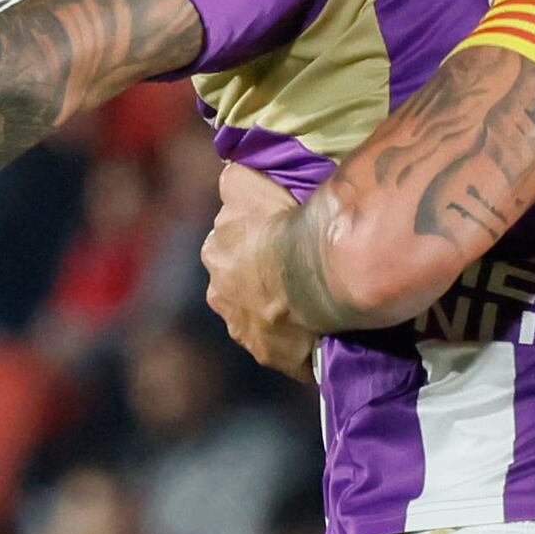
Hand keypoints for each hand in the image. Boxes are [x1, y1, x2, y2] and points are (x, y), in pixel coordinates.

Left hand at [199, 168, 322, 373]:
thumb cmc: (282, 223)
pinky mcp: (270, 356)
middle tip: (299, 273)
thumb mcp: (246, 184)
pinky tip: (320, 330)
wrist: (312, 273)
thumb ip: (234, 182)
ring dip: (279, 311)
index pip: (231, 246)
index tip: (282, 240)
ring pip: (261, 317)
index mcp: (215, 254)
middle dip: (262, 281)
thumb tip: (229, 176)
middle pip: (241, 286)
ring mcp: (244, 331)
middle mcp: (219, 296)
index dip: (257, 243)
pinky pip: (284, 347)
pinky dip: (298, 340)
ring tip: (312, 304)